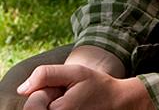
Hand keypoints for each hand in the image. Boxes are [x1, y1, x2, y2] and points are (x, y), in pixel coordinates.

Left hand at [17, 65, 151, 109]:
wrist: (118, 102)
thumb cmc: (97, 86)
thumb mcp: (75, 72)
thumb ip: (46, 75)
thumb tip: (22, 89)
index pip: (33, 103)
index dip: (47, 91)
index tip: (64, 90)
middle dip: (48, 101)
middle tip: (67, 96)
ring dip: (53, 106)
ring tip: (70, 104)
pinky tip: (73, 108)